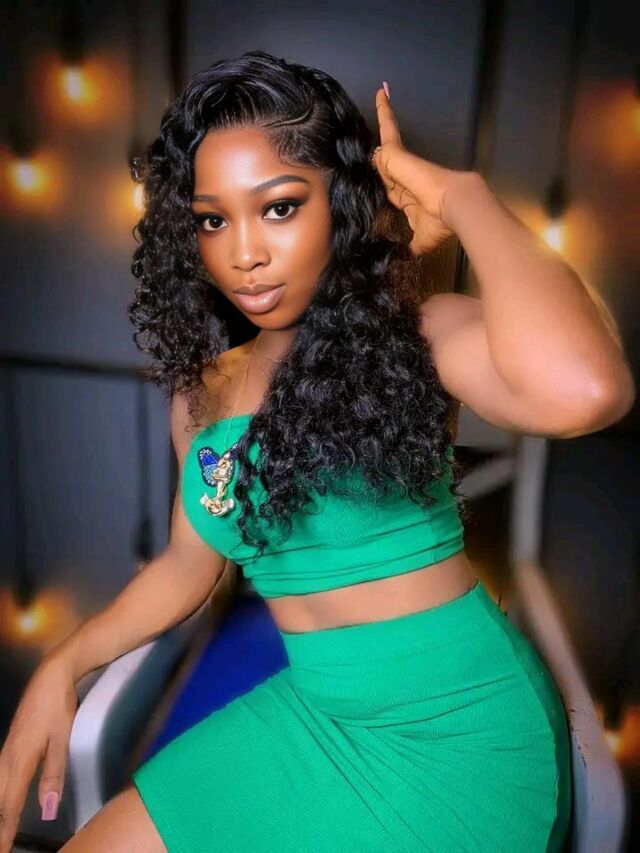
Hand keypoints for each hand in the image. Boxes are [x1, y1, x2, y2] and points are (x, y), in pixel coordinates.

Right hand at [0, 660, 78, 852]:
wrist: (51, 676)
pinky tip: (2, 798)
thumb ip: (54, 775)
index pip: (10, 806)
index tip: (4, 850)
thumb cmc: (58, 708)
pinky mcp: (10, 745)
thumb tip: (48, 811)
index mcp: (20, 762)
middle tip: (1, 846)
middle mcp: (7, 759)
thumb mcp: (62, 740)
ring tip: (0, 830)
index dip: (6, 831)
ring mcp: (6, 751)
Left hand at [371, 86, 460, 254]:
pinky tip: (381, 93)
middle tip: (379, 119)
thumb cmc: (440, 222)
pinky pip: (386, 129)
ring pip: (385, 142)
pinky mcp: (395, 154)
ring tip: (381, 94)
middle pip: (386, 160)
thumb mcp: (419, 241)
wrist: (453, 205)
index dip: (386, 180)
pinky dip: (385, 112)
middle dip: (382, 148)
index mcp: (406, 196)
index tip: (383, 175)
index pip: (391, 186)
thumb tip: (404, 260)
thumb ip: (409, 248)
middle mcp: (402, 177)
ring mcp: (399, 164)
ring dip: (385, 119)